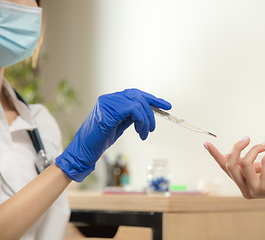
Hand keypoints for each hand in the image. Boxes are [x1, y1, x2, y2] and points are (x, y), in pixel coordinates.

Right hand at [56, 88, 170, 181]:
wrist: (85, 150)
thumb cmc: (101, 139)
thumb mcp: (120, 124)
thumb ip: (132, 116)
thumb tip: (148, 112)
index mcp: (112, 100)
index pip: (135, 94)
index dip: (152, 99)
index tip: (166, 106)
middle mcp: (110, 98)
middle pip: (139, 96)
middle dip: (152, 110)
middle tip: (153, 128)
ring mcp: (108, 103)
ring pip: (138, 103)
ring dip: (146, 120)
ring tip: (145, 134)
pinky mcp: (110, 111)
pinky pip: (134, 110)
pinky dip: (141, 121)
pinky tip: (140, 133)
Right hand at [204, 137, 264, 200]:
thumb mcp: (258, 168)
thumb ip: (245, 164)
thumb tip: (228, 154)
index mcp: (242, 184)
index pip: (225, 168)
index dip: (215, 155)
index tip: (206, 143)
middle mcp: (246, 190)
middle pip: (231, 165)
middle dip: (238, 147)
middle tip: (247, 138)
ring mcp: (256, 189)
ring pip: (245, 162)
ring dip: (255, 149)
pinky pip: (263, 162)